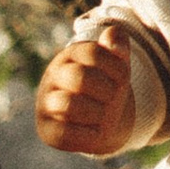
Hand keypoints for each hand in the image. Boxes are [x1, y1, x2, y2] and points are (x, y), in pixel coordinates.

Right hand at [35, 31, 135, 155]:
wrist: (99, 121)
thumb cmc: (107, 87)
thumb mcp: (117, 66)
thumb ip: (118, 46)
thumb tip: (114, 34)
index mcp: (71, 56)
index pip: (93, 52)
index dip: (116, 67)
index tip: (123, 79)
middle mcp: (53, 77)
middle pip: (80, 78)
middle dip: (107, 91)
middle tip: (113, 99)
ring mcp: (46, 103)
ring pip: (69, 105)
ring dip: (97, 113)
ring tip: (103, 116)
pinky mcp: (47, 130)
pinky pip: (65, 133)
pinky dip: (88, 135)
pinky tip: (95, 131)